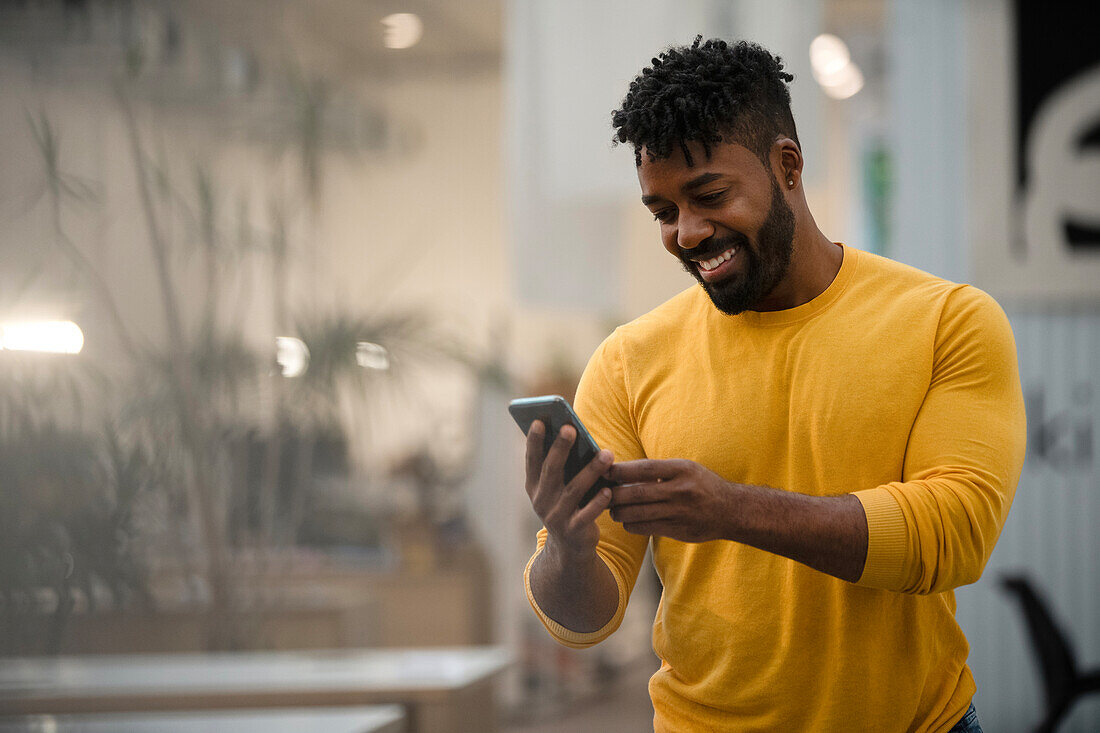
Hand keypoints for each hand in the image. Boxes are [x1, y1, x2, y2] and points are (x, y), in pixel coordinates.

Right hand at [525, 420, 613, 557]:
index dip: (534, 441)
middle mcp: (541, 501)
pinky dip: (598, 502)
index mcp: (534, 487)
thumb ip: (562, 466)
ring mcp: (556, 517)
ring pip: (573, 491)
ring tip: (607, 454)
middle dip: (560, 448)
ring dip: (590, 471)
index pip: (532, 460)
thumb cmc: (568, 506)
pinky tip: (609, 490)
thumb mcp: (558, 488)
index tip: (539, 421)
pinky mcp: (574, 531)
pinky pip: (587, 515)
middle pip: (551, 471)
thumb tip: (574, 433)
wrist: (571, 548)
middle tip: (571, 428)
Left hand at [608, 459, 736, 541]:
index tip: (605, 471)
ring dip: (619, 512)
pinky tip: (627, 521)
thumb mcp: (686, 468)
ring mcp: (679, 512)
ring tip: (612, 509)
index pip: (644, 469)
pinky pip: (647, 528)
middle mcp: (680, 490)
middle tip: (601, 493)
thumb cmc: (703, 485)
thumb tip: (623, 471)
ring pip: (639, 513)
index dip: (621, 471)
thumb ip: (659, 470)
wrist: (731, 510)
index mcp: (682, 469)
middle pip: (638, 493)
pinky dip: (632, 525)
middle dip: (615, 494)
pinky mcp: (678, 530)